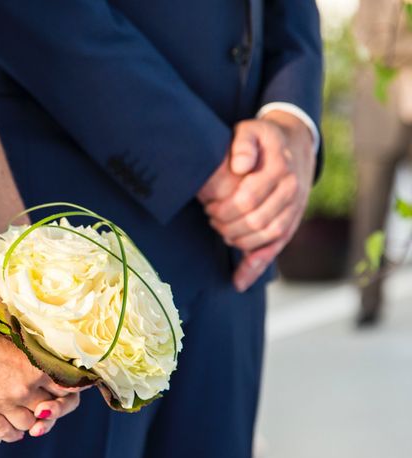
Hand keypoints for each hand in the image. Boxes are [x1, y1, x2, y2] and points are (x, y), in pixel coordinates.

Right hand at [0, 307, 79, 441]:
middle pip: (50, 409)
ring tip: (28, 416)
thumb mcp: (17, 336)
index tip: (64, 391)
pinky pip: (5, 432)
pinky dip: (13, 434)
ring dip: (31, 421)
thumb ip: (34, 352)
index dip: (67, 392)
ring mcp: (4, 402)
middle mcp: (24, 388)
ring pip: (29, 423)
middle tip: (45, 406)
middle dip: (50, 409)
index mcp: (36, 366)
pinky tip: (15, 431)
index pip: (66, 389)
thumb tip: (45, 355)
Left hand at [199, 111, 315, 291]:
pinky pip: (274, 250)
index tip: (209, 205)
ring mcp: (294, 210)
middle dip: (227, 223)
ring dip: (237, 240)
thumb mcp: (252, 130)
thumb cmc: (264, 139)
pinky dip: (255, 267)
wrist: (295, 145)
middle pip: (256, 221)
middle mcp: (291, 191)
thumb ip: (243, 143)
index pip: (248, 199)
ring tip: (221, 230)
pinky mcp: (290, 224)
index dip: (224, 207)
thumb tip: (240, 167)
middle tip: (211, 216)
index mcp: (280, 169)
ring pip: (265, 237)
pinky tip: (238, 281)